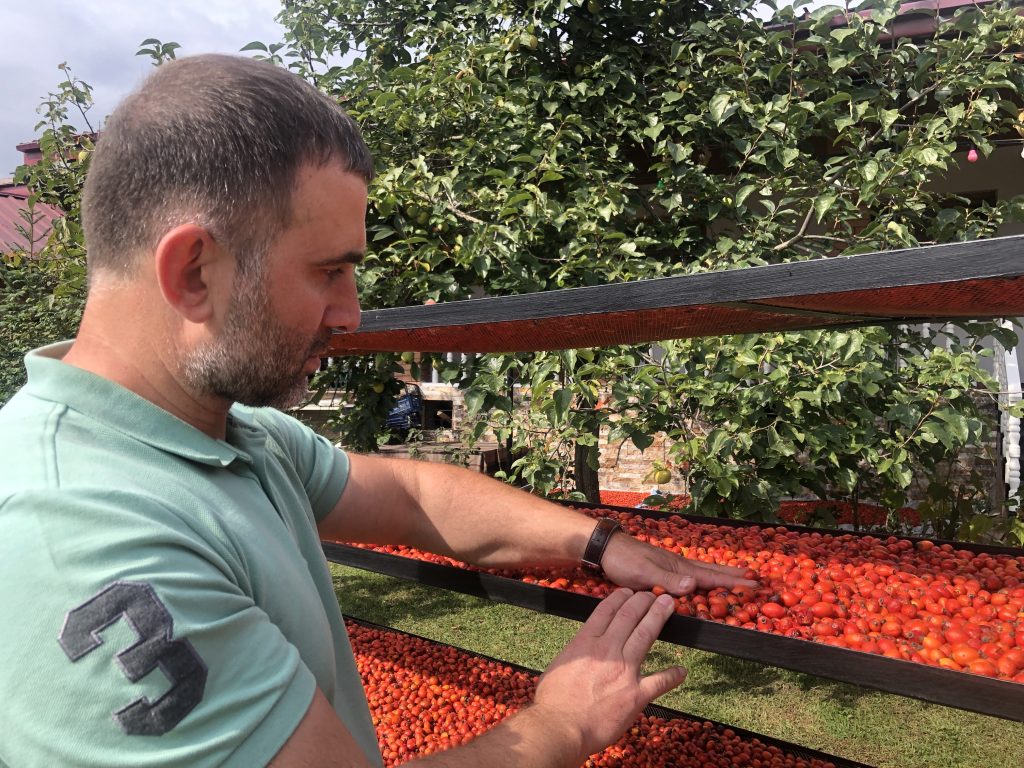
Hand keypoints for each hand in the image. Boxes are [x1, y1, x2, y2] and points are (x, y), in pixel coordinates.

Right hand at [531, 589, 685, 761]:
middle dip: (644, 601)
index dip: (620, 598)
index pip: (606, 612)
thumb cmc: (553, 701)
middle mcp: (607, 651)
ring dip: (658, 617)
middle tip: (654, 594)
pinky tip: (681, 671)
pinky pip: (660, 681)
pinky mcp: (636, 694)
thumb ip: (575, 655)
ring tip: (668, 606)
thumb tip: (580, 652)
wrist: (561, 727)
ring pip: (645, 635)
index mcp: (585, 643)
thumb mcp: (559, 665)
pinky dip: (672, 675)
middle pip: (629, 617)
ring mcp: (624, 671)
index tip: (628, 592)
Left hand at [601, 531, 757, 595]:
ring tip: (738, 579)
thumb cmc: (624, 560)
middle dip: (733, 576)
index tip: (754, 584)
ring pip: (702, 574)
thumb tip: (694, 586)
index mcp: (678, 567)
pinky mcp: (662, 572)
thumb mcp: (644, 572)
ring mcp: (671, 568)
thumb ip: (667, 580)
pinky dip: (703, 580)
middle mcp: (678, 567)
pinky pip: (690, 578)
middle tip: (756, 580)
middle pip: (711, 572)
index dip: (732, 582)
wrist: (605, 549)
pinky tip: (703, 583)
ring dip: (721, 577)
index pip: (711, 576)